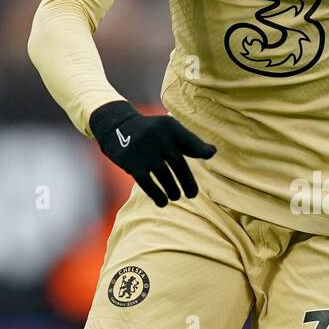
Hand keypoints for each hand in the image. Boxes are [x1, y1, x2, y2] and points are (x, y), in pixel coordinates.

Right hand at [89, 99, 215, 207]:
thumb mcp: (168, 129)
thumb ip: (189, 142)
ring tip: (175, 197)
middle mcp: (157, 137)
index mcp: (169, 127)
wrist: (116, 126)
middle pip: (178, 163)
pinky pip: (147, 182)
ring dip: (172, 190)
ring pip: (164, 175)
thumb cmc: (150, 132)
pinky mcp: (131, 163)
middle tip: (192, 195)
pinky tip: (162, 202)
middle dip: (187, 182)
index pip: (188, 140)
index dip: (199, 148)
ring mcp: (144, 150)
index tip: (210, 154)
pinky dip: (156, 194)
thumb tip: (212, 153)